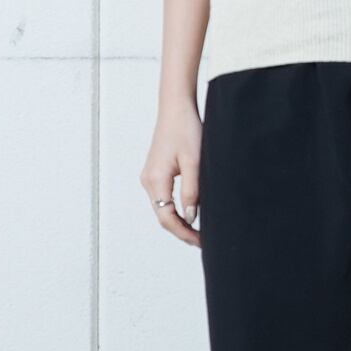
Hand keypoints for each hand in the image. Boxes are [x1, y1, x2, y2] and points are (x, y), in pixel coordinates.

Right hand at [142, 98, 203, 244]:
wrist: (176, 109)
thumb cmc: (186, 130)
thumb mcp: (194, 162)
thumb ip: (192, 191)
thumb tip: (190, 217)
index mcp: (155, 180)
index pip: (167, 217)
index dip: (184, 233)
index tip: (200, 241)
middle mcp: (148, 181)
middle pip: (163, 216)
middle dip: (182, 231)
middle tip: (202, 241)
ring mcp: (149, 178)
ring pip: (162, 209)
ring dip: (179, 222)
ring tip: (198, 231)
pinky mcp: (155, 173)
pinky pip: (163, 199)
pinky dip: (175, 210)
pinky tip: (190, 213)